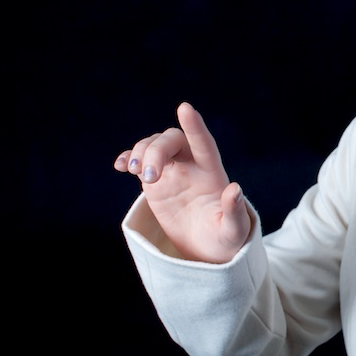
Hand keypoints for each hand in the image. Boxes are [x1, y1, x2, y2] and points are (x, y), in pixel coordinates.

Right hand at [114, 102, 249, 263]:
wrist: (205, 247)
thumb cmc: (223, 238)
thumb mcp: (233, 231)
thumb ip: (234, 212)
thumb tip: (234, 190)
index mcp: (213, 173)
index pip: (204, 143)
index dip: (194, 126)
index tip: (184, 108)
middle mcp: (192, 165)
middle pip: (172, 140)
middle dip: (156, 151)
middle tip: (147, 176)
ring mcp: (172, 170)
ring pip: (153, 145)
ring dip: (140, 153)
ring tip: (135, 172)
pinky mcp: (155, 179)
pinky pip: (138, 161)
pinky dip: (128, 159)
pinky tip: (120, 166)